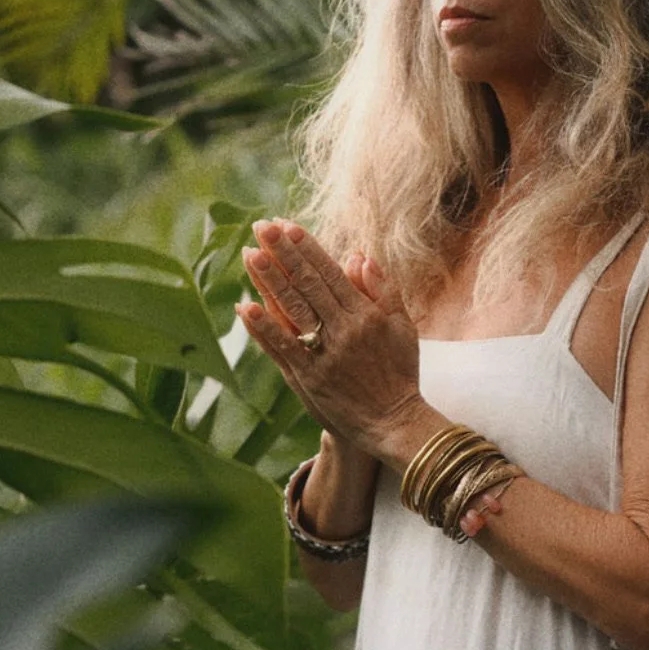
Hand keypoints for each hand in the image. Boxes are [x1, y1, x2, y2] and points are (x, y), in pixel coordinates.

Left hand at [238, 220, 426, 464]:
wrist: (393, 422)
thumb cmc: (400, 372)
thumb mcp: (402, 326)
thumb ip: (383, 289)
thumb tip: (358, 256)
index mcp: (366, 316)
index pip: (331, 274)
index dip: (308, 249)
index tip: (288, 226)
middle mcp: (344, 332)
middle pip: (308, 285)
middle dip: (283, 254)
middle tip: (262, 227)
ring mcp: (323, 356)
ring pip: (292, 311)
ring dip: (269, 281)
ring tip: (249, 254)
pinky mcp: (308, 379)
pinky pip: (282, 348)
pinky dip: (263, 327)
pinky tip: (246, 306)